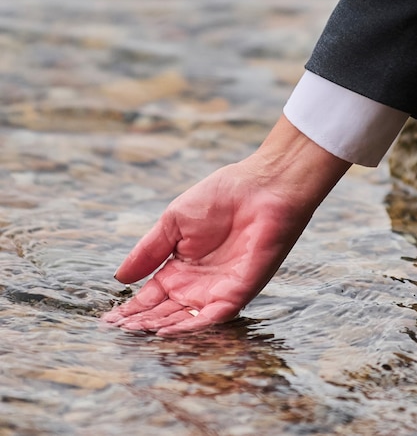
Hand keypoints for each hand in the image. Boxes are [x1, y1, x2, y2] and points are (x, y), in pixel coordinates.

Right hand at [102, 116, 349, 335]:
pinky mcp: (238, 293)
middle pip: (164, 312)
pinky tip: (165, 332)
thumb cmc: (219, 197)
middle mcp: (197, 284)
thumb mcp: (173, 222)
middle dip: (140, 322)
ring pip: (184, 320)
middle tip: (116, 332)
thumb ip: (149, 251)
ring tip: (133, 333)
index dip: (131, 308)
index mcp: (180, 267)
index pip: (151, 295)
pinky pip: (212, 317)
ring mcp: (217, 291)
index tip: (108, 320)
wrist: (260, 188)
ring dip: (159, 328)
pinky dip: (190, 327)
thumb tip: (120, 278)